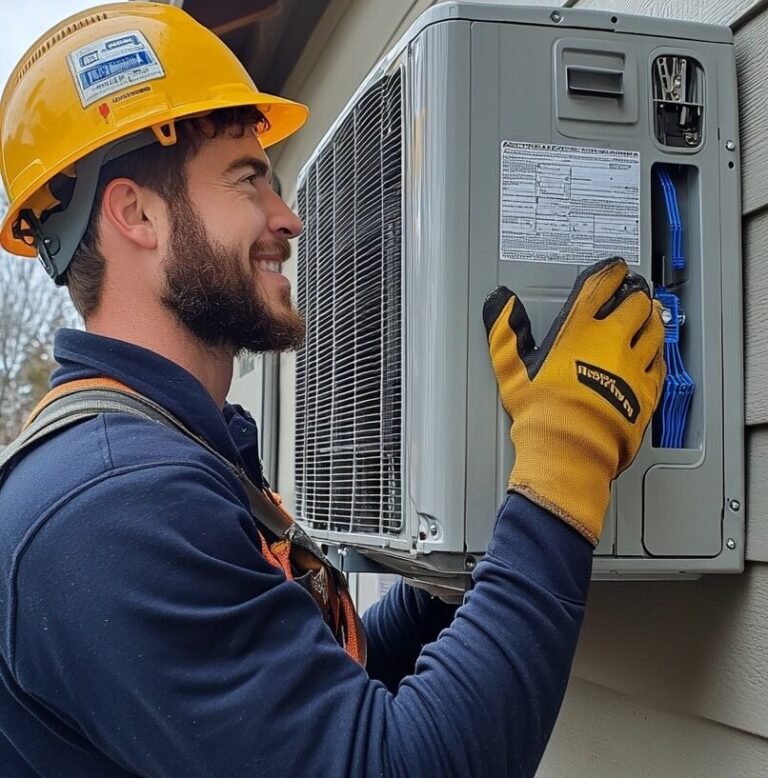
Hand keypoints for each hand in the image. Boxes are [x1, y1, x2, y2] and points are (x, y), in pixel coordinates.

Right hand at [483, 257, 665, 544]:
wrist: (571, 449)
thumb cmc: (541, 412)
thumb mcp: (511, 369)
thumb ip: (506, 331)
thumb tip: (501, 302)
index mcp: (579, 331)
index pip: (600, 288)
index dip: (610, 272)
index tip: (616, 268)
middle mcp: (611, 342)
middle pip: (635, 305)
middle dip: (636, 293)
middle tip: (636, 290)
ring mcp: (633, 366)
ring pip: (654, 330)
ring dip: (653, 317)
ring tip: (652, 312)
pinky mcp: (647, 391)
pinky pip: (660, 363)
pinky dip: (659, 352)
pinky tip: (657, 351)